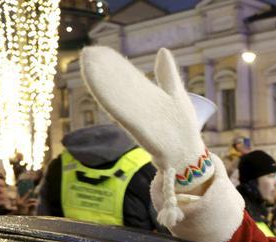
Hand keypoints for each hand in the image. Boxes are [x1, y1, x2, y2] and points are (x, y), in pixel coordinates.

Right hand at [80, 47, 210, 198]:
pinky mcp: (141, 131)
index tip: (101, 52)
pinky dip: (113, 103)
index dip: (116, 67)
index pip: (128, 79)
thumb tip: (162, 51)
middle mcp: (139, 109)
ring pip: (116, 100)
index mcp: (148, 99)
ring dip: (102, 85)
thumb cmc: (184, 128)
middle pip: (118, 87)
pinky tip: (102, 91)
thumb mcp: (176, 95)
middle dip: (104, 72)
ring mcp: (139, 120)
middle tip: (87, 54)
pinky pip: (124, 116)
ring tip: (87, 66)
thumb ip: (167, 75)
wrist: (188, 156)